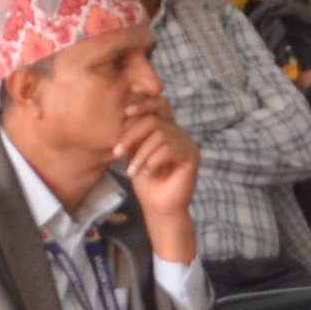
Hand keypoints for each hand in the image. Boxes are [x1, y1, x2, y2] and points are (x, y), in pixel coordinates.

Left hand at [117, 110, 202, 246]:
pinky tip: (147, 173)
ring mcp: (187, 142)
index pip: (158, 103)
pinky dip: (153, 161)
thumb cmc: (145, 179)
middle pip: (154, 119)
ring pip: (160, 135)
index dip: (142, 103)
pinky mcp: (192, 155)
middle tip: (118, 152)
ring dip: (141, 153)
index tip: (124, 111)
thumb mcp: (134, 151)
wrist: (158, 205)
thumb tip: (122, 112)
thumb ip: (133, 132)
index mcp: (166, 126)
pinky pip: (169, 149)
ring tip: (132, 170)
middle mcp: (179, 131)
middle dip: (132, 134)